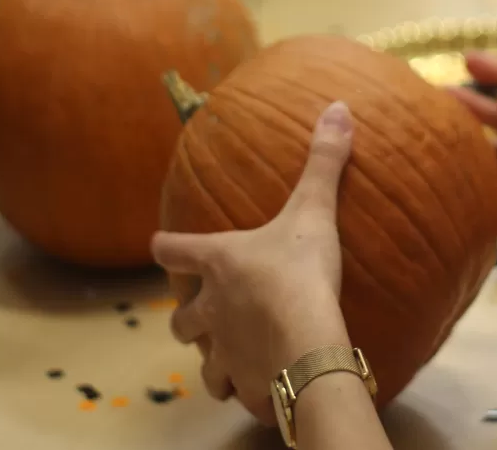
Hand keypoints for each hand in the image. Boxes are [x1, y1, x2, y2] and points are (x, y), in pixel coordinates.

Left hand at [152, 102, 354, 422]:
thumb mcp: (313, 211)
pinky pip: (234, 389)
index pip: (174, 250)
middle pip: (180, 318)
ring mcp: (222, 350)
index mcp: (218, 262)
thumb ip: (324, 162)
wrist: (306, 342)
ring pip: (201, 361)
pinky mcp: (242, 383)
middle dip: (186, 317)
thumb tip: (338, 107)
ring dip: (209, 359)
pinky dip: (241, 387)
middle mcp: (210, 308)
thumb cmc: (301, 271)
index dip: (166, 247)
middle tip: (201, 313)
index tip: (158, 245)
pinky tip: (256, 384)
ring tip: (227, 357)